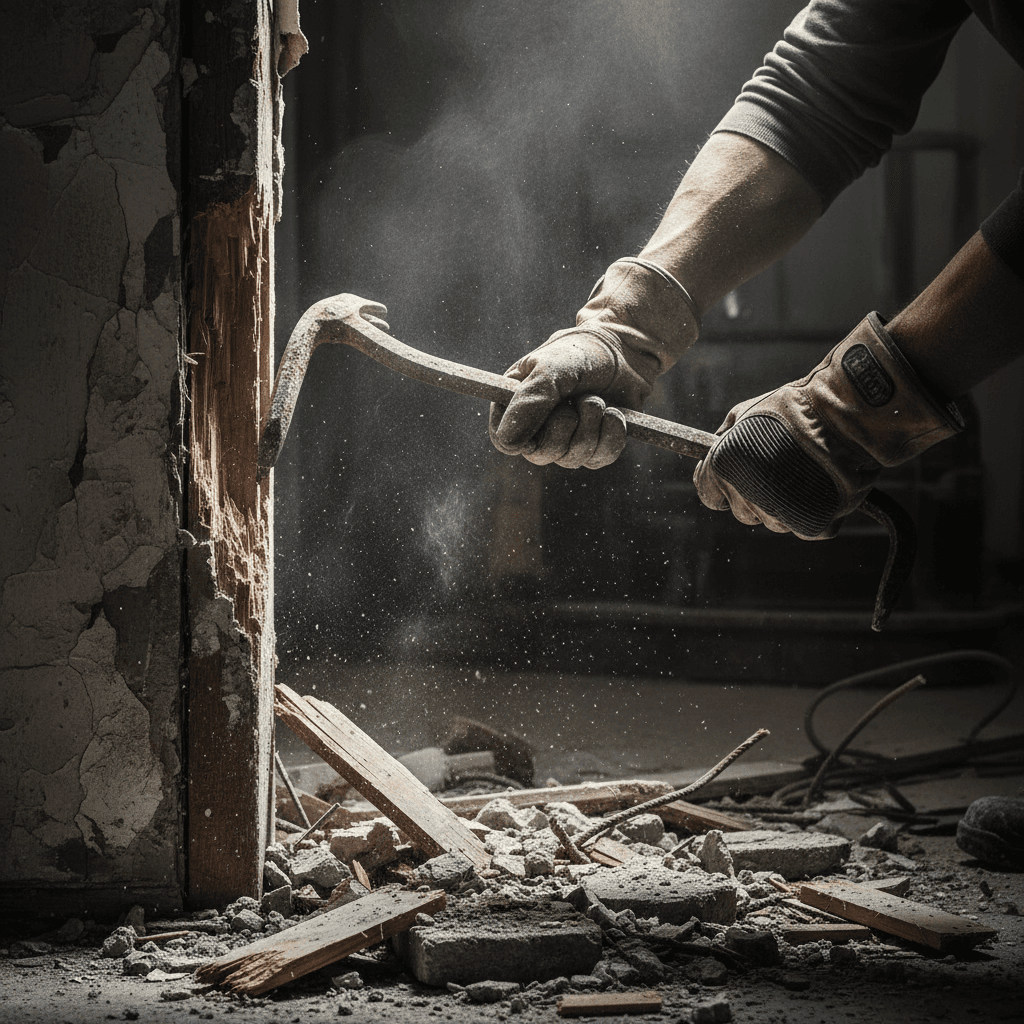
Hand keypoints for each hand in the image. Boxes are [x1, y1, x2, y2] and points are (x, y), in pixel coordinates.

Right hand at [489, 258, 699, 468]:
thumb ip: (529, 402)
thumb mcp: (552, 368)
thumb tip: (508, 444)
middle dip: (566, 424)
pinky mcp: (594, 448)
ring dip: (591, 424)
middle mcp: (537, 427)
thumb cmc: (583, 352)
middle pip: (541, 454)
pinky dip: (611, 434)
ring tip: (596, 398)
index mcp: (516, 404)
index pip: (505, 440)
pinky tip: (613, 413)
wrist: (627, 351)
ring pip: (572, 459)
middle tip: (578, 397)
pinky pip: (599, 459)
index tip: (545, 417)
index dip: (522, 436)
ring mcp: (566, 441)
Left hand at [693, 313, 962, 538]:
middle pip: (742, 512)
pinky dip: (811, 512)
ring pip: (772, 522)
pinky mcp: (810, 526)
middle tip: (779, 468)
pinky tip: (819, 486)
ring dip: (783, 505)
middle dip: (755, 494)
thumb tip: (711, 449)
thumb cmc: (794, 409)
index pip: (708, 495)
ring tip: (803, 472)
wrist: (845, 416)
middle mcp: (746, 495)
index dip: (723, 485)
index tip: (740, 474)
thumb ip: (723, 438)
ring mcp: (779, 514)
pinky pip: (803, 527)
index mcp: (724, 468)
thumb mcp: (744, 412)